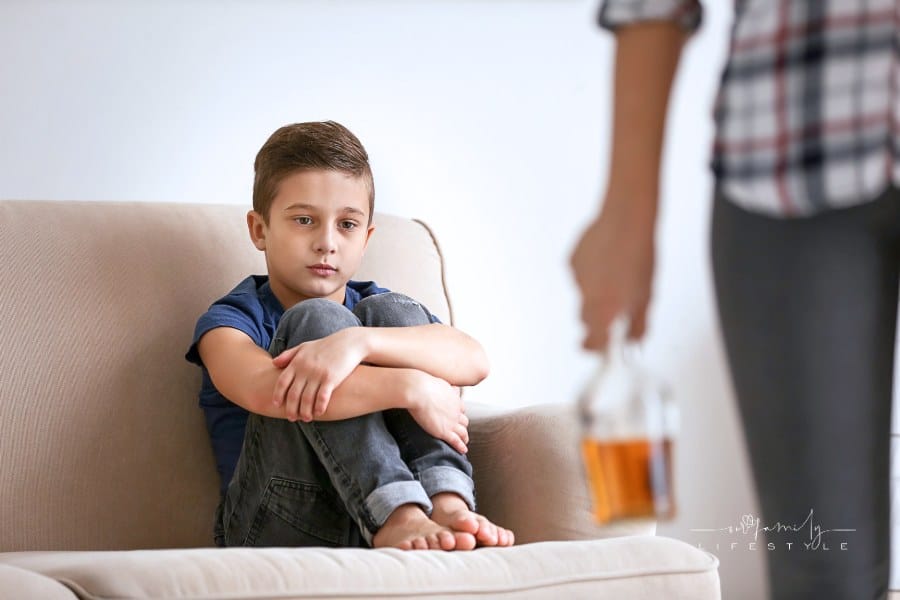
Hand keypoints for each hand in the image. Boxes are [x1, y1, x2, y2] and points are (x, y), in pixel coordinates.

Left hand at [271, 328, 365, 421]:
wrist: (349, 342)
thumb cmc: (326, 346)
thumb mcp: (305, 347)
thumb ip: (289, 355)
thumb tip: (274, 363)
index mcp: (297, 362)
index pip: (282, 382)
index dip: (278, 395)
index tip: (277, 405)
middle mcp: (305, 369)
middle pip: (293, 394)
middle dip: (291, 409)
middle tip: (291, 418)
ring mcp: (318, 374)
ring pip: (307, 399)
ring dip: (305, 412)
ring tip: (306, 419)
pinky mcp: (331, 378)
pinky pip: (322, 397)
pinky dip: (319, 407)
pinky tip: (319, 413)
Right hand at [404, 371, 468, 453]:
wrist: (418, 391)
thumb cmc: (424, 384)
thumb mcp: (439, 381)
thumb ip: (445, 386)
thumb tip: (447, 385)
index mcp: (455, 399)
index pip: (461, 408)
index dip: (460, 413)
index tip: (458, 416)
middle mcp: (456, 411)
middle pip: (464, 421)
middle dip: (463, 426)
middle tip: (462, 430)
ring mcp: (451, 422)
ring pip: (462, 432)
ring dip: (464, 438)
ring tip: (464, 441)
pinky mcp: (444, 431)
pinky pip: (455, 441)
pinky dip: (460, 446)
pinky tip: (463, 451)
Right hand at [570, 197, 655, 349]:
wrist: (627, 220)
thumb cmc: (640, 256)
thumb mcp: (647, 295)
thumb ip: (639, 324)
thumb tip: (634, 341)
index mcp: (606, 310)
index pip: (593, 342)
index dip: (595, 348)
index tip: (598, 349)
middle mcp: (586, 298)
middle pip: (586, 319)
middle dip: (598, 318)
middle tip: (614, 306)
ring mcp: (576, 278)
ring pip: (584, 293)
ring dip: (596, 290)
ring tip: (616, 272)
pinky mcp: (571, 261)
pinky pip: (579, 274)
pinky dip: (591, 272)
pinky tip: (606, 259)